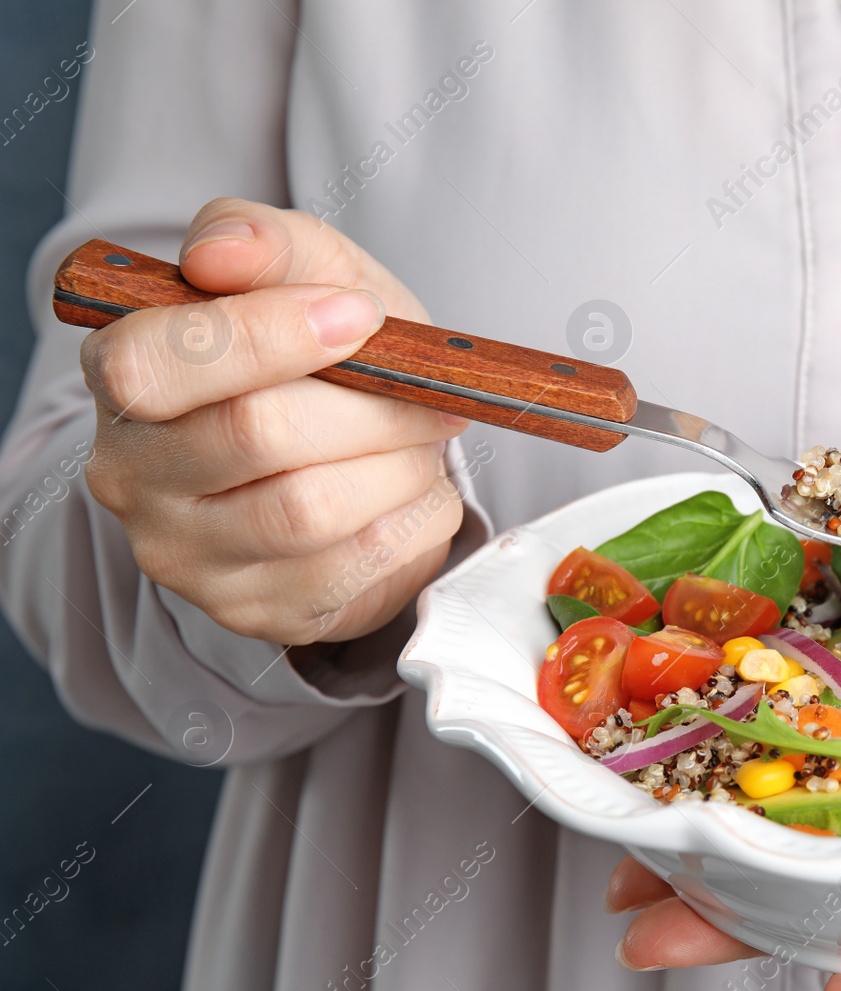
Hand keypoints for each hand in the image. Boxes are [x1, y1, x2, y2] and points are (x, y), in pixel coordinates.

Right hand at [80, 198, 467, 644]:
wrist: (355, 455)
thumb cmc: (323, 356)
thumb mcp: (307, 275)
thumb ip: (266, 242)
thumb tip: (220, 252)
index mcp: (121, 374)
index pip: (154, 361)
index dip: (267, 336)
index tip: (360, 316)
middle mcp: (130, 474)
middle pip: (256, 435)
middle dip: (369, 407)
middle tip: (428, 394)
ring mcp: (185, 554)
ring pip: (310, 510)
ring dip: (399, 467)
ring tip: (425, 441)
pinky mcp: (252, 608)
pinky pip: (354, 566)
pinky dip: (413, 520)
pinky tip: (417, 492)